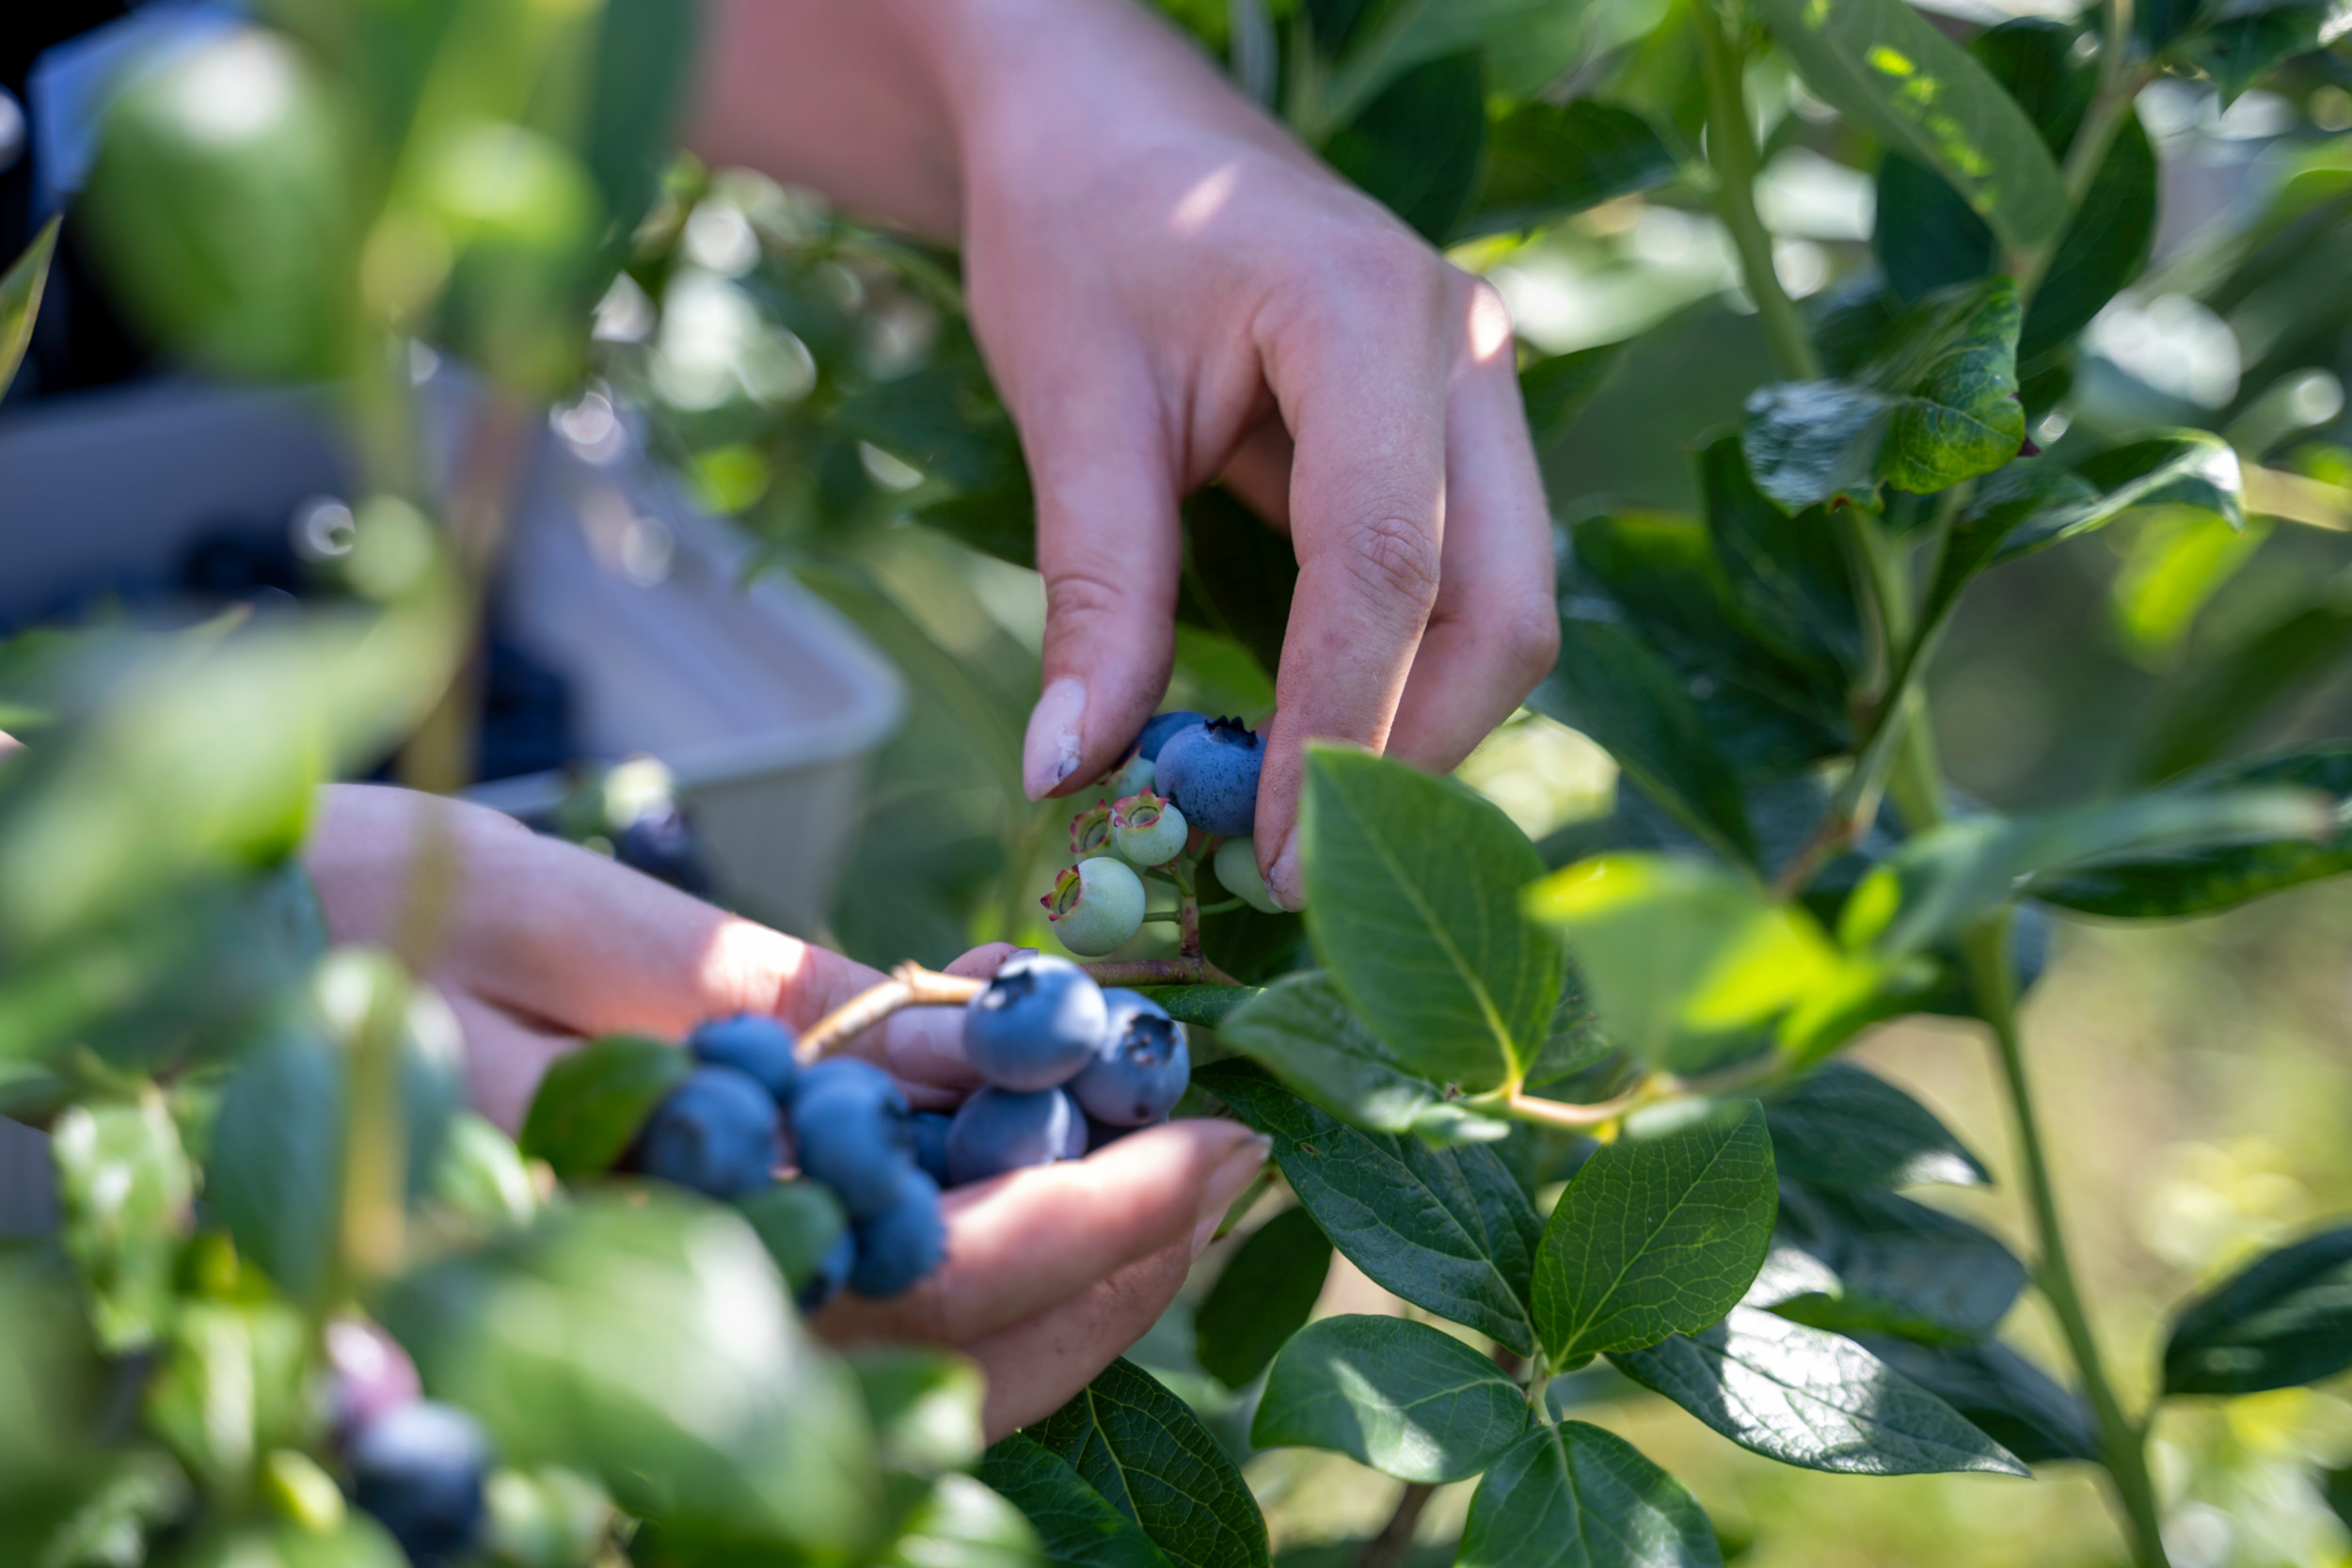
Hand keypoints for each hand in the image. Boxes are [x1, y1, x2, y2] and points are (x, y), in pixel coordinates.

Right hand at [304, 783, 1266, 1434]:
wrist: (170, 982)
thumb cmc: (332, 918)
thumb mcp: (550, 916)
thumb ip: (758, 998)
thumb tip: (978, 1047)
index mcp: (613, 1232)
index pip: (916, 1277)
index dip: (1091, 1215)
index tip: (1214, 1127)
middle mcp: (633, 1326)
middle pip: (944, 1360)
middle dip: (1120, 1265)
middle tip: (1234, 1153)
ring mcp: (631, 1344)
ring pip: (901, 1379)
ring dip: (1067, 1290)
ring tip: (1173, 1175)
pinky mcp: (634, 1315)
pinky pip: (834, 1347)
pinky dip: (967, 1284)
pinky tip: (1034, 1192)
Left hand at [691, 0, 1557, 908]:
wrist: (1108, 119)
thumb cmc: (1079, 225)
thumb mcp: (1070, 398)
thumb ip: (1094, 587)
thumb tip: (1072, 772)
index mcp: (1367, 312)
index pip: (1385, 563)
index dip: (1339, 729)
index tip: (1277, 861)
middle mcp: (1464, 351)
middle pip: (1504, 606)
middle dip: (1413, 752)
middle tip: (1299, 872)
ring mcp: (1478, 393)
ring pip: (1506, 609)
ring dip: (1418, 728)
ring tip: (1300, 823)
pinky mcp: (1459, 434)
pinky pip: (1467, 586)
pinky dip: (1404, 679)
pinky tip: (1319, 743)